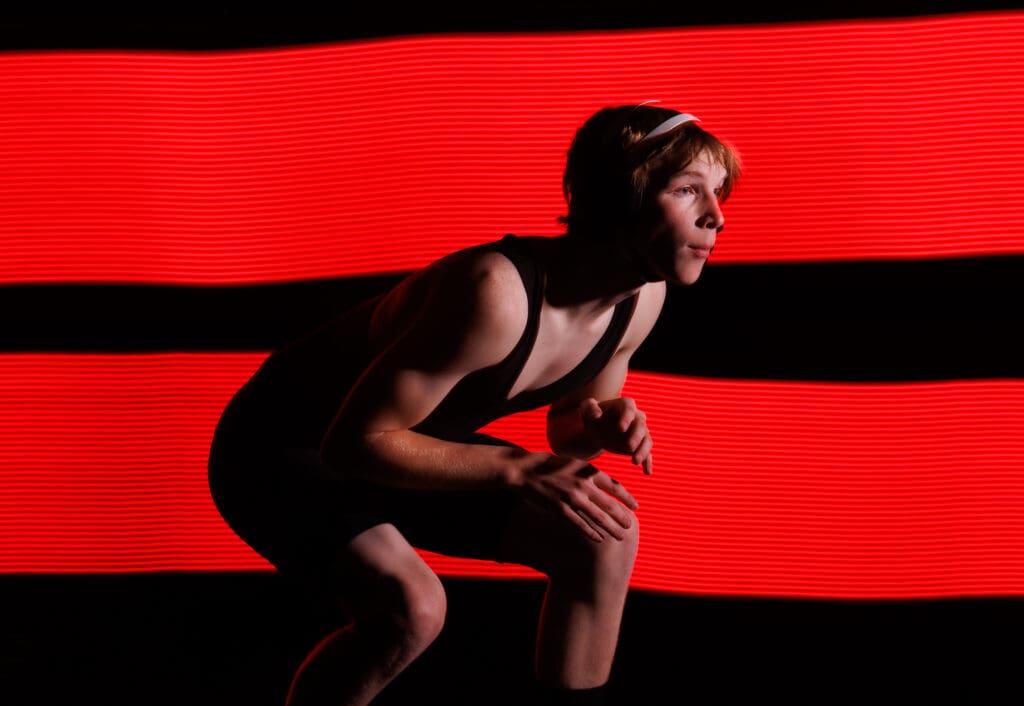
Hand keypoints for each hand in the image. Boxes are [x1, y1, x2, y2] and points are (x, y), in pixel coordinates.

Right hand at [519, 453, 637, 541]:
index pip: (615, 487)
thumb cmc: (552, 466)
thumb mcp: (576, 464)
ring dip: (612, 528)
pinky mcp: (560, 509)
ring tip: (621, 536)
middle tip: (630, 526)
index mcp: (589, 471)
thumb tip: (610, 486)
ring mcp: (572, 498)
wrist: (527, 470)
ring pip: (598, 518)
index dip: (627, 498)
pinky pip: (580, 524)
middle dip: (622, 517)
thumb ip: (592, 474)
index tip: (636, 506)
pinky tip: (599, 538)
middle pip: (610, 505)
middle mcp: (584, 484)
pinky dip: (591, 533)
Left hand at [580, 397, 652, 474]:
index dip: (626, 418)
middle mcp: (636, 417)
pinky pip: (647, 454)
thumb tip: (597, 415)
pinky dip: (648, 462)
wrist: (597, 429)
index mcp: (625, 405)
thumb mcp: (586, 409)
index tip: (620, 428)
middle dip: (636, 437)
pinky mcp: (639, 446)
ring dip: (643, 451)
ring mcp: (639, 432)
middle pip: (640, 425)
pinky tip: (647, 472)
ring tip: (635, 461)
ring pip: (646, 440)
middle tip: (629, 447)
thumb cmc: (592, 415)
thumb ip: (590, 407)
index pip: (629, 408)